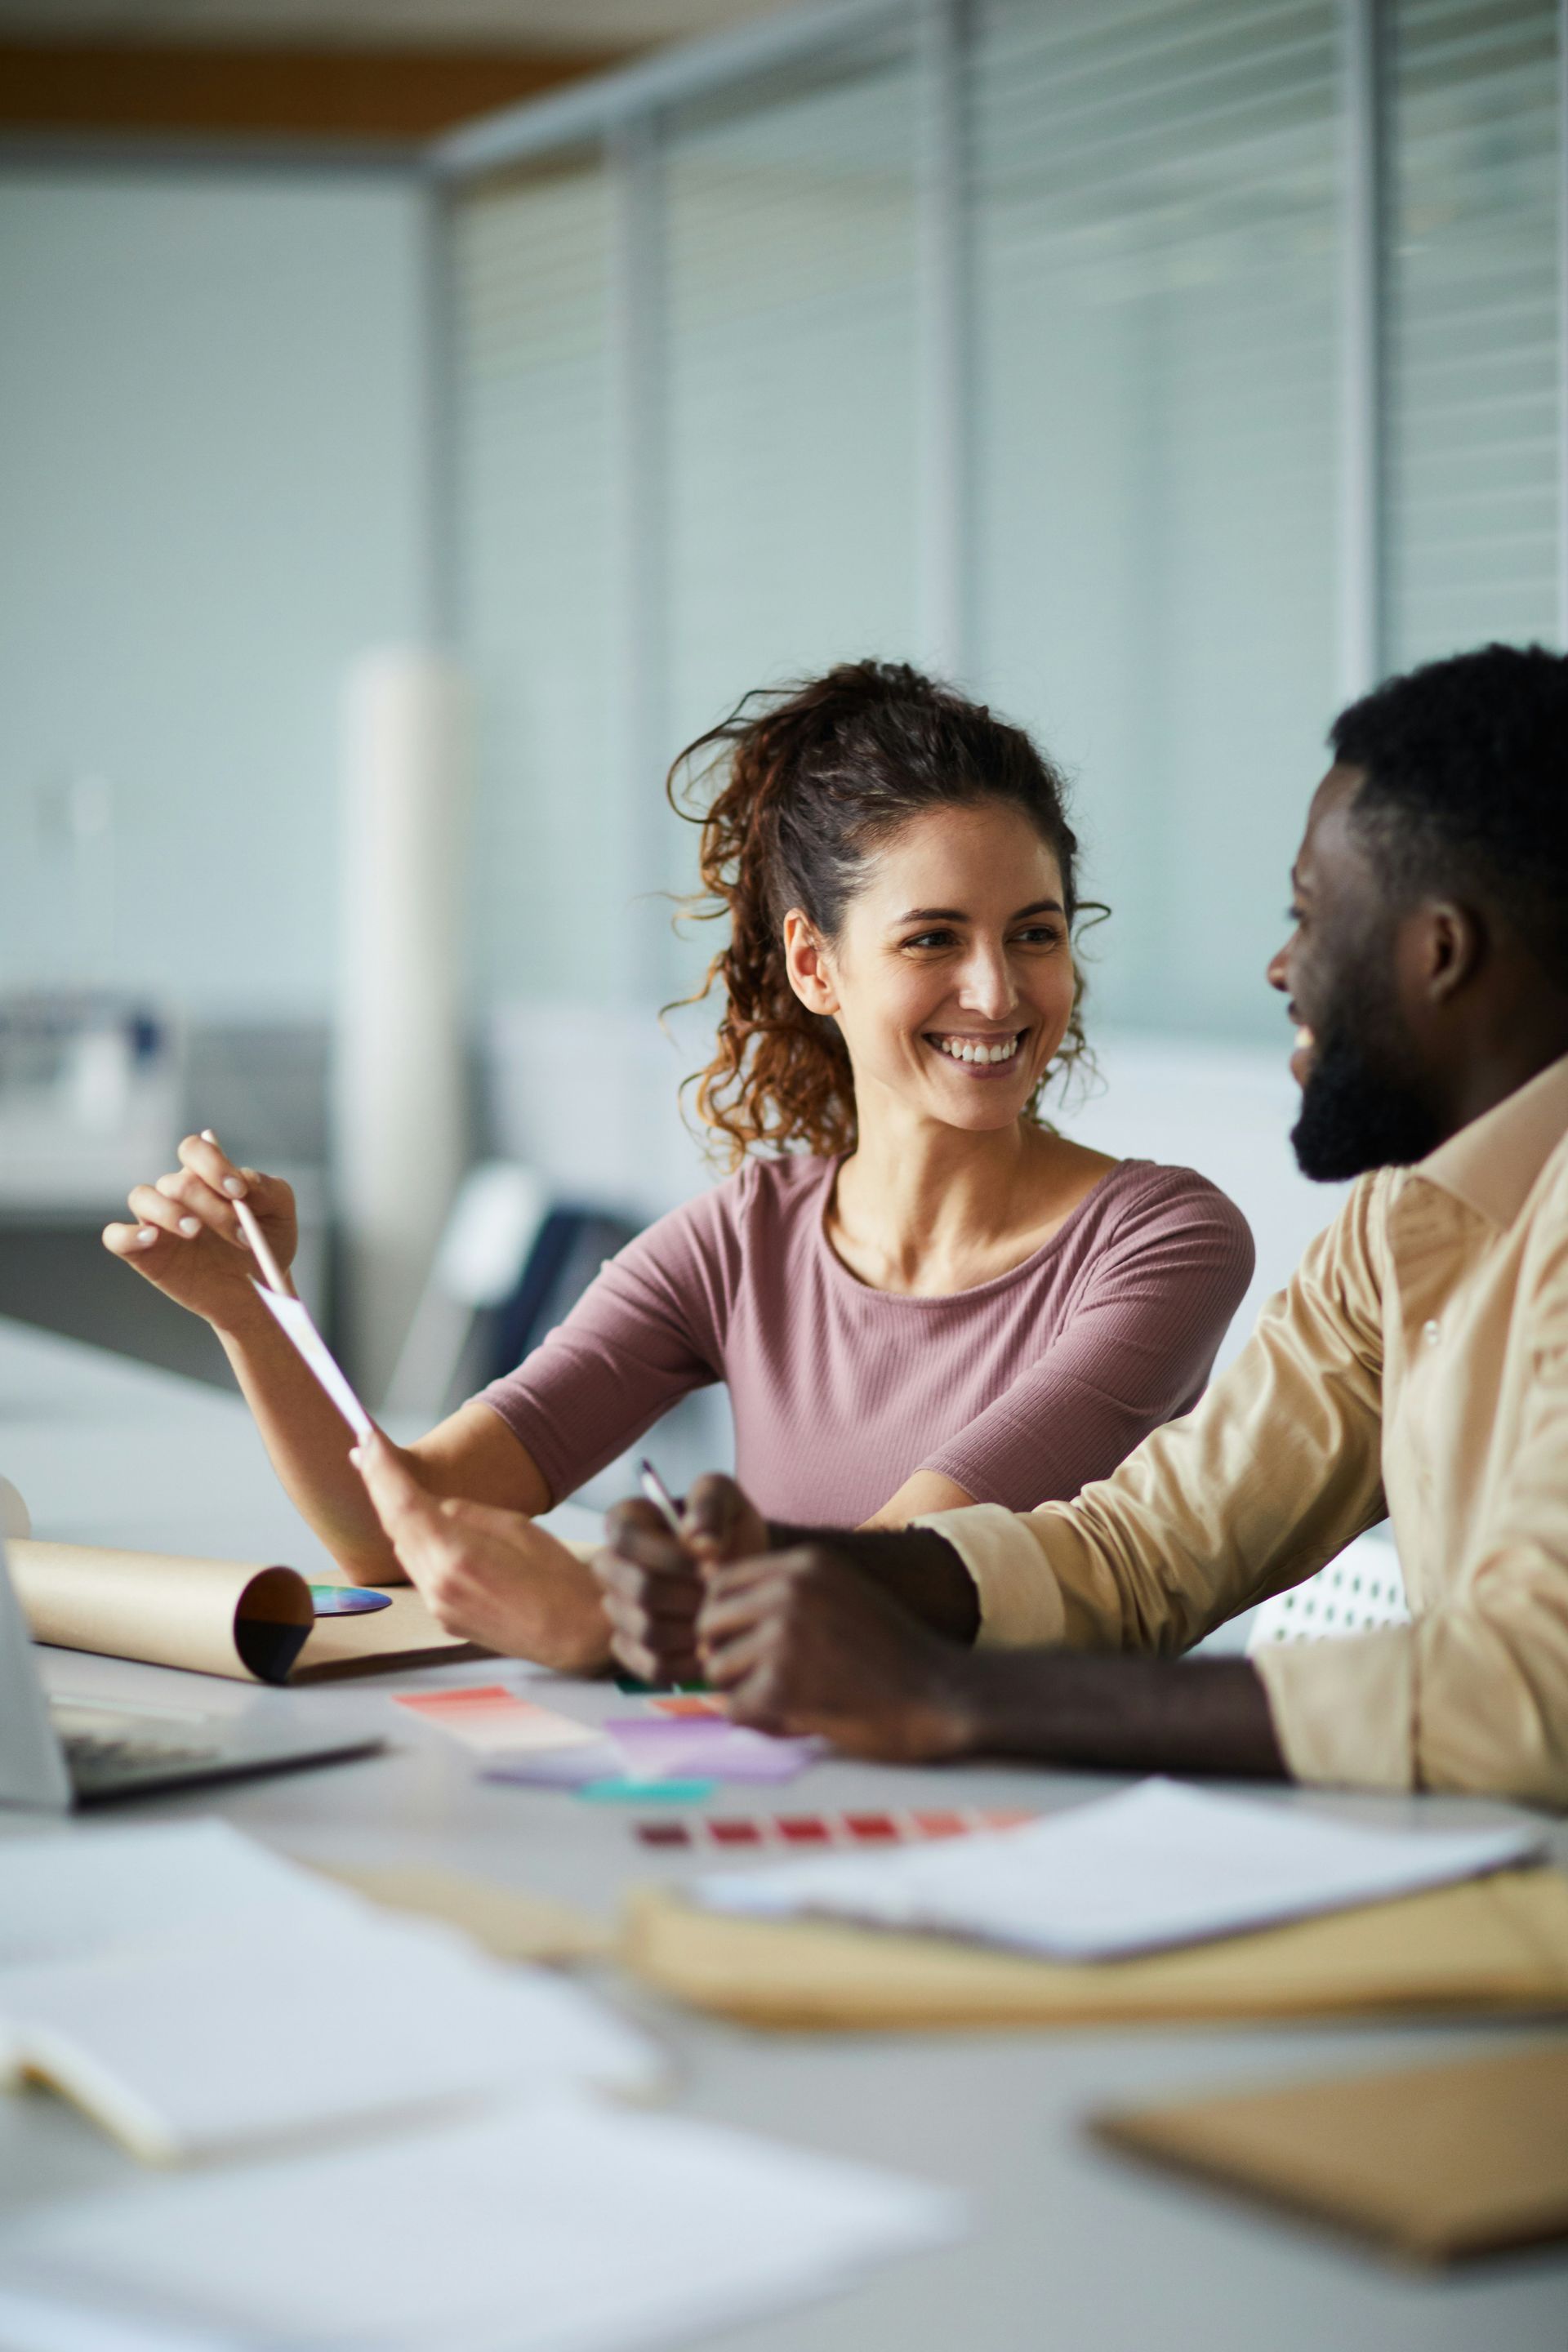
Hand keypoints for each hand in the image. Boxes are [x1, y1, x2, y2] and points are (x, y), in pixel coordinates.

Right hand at [102, 1130, 297, 1329]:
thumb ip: (269, 1189)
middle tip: (241, 1234)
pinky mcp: (143, 1253)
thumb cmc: (265, 1246)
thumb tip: (245, 1178)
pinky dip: (128, 1234)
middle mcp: (177, 1194)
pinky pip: (116, 1236)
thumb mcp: (280, 1214)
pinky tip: (153, 1239)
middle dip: (212, 1205)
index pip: (194, 1149)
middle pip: (178, 1181)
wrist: (258, 1292)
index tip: (239, 1193)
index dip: (212, 1163)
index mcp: (206, 1176)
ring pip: (141, 1196)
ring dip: (169, 1211)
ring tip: (196, 1231)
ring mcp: (156, 1222)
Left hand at [352, 1429, 609, 1674]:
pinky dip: (418, 1543)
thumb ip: (466, 1514)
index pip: (401, 1504)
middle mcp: (437, 1585)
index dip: (379, 1469)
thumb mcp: (517, 1528)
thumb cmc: (560, 1579)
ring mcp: (439, 1607)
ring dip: (397, 1515)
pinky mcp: (446, 1619)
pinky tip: (425, 1526)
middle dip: (379, 1486)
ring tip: (387, 1480)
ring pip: (405, 1549)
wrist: (579, 1636)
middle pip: (395, 1526)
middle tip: (366, 1452)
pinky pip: (422, 1572)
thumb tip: (436, 1508)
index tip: (365, 1440)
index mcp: (455, 1556)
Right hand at [593, 1472, 767, 1684]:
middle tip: (720, 1595)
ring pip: (646, 1631)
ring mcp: (618, 1611)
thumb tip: (698, 1538)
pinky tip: (711, 1646)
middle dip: (688, 1596)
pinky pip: (652, 1667)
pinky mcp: (634, 1648)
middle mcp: (611, 1566)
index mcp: (624, 1521)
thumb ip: (709, 1504)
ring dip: (692, 1628)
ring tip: (720, 1616)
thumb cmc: (729, 1526)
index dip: (672, 1558)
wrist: (743, 1567)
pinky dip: (687, 1662)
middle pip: (637, 1590)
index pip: (627, 1541)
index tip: (712, 1565)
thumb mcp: (726, 1498)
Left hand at [697, 1545, 974, 1761]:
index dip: (723, 1619)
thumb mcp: (841, 1594)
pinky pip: (735, 1709)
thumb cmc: (892, 1653)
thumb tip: (712, 1619)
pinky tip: (797, 1720)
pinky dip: (759, 1723)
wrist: (943, 1694)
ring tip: (786, 1700)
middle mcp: (789, 1591)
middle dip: (725, 1655)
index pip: (720, 1583)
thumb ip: (786, 1594)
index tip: (744, 1645)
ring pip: (716, 1669)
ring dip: (743, 1691)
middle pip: (709, 1624)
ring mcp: (784, 1636)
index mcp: (804, 1564)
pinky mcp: (783, 1685)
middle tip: (759, 1680)